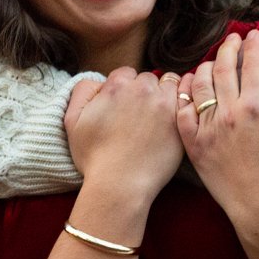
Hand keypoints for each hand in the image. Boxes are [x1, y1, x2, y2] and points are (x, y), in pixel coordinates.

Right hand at [64, 68, 182, 199]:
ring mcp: (165, 104)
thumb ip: (82, 91)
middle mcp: (143, 89)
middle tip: (138, 115)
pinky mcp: (180, 121)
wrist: (119, 184)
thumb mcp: (73, 120)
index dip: (122, 88)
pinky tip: (171, 120)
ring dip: (163, 95)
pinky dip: (180, 105)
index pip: (125, 74)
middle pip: (148, 79)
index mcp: (117, 86)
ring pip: (169, 85)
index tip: (122, 106)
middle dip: (143, 91)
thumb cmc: (94, 156)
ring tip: (155, 117)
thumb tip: (99, 82)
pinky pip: (185, 101)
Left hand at [176, 31, 258, 231]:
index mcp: (257, 107)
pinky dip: (185, 92)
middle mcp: (228, 113)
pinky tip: (191, 85)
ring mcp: (207, 127)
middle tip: (233, 39)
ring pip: (200, 83)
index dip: (254, 45)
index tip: (254, 37)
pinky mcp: (192, 142)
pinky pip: (182, 109)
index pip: (252, 63)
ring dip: (207, 66)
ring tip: (215, 61)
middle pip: (224, 66)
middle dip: (230, 47)